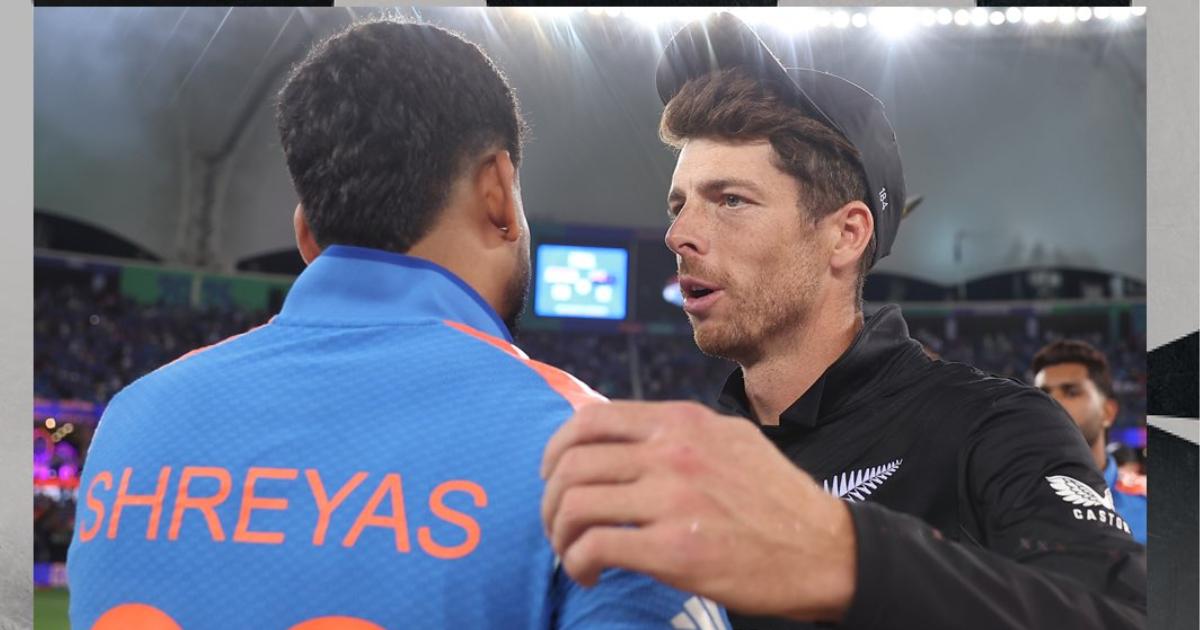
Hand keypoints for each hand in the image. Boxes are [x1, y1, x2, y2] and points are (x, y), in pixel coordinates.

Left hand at [540, 401, 857, 621]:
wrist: (825, 551)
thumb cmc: (777, 500)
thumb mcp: (731, 438)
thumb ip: (678, 432)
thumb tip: (624, 436)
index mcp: (681, 422)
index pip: (590, 419)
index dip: (556, 449)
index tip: (553, 476)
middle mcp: (672, 452)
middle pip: (572, 465)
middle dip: (550, 501)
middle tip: (558, 527)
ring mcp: (673, 499)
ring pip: (574, 505)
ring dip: (559, 536)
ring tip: (573, 555)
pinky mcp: (675, 550)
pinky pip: (595, 547)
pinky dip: (578, 563)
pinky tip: (591, 575)